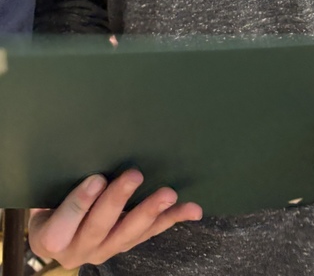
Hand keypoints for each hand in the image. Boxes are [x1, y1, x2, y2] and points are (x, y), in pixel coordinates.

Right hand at [28, 169, 201, 267]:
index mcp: (51, 237)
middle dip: (118, 200)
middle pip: (99, 227)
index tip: (96, 179)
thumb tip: (78, 140)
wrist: (55, 231)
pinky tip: (192, 210)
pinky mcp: (126, 245)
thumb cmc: (49, 200)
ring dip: (150, 212)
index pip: (63, 224)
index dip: (80, 203)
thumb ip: (59, 178)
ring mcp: (104, 250)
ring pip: (129, 234)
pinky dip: (172, 219)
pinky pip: (150, 234)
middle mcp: (78, 250)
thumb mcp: (45, 192)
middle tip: (135, 175)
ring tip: (168, 194)